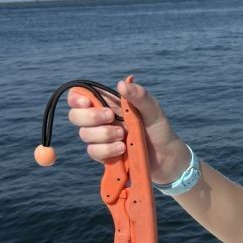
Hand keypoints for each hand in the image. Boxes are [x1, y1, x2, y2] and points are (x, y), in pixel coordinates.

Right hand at [67, 79, 186, 182]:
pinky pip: (93, 152)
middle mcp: (101, 120)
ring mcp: (101, 138)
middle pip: (75, 116)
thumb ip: (139, 96)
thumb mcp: (153, 110)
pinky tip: (122, 150)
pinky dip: (107, 150)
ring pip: (84, 135)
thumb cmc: (159, 130)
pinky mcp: (104, 155)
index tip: (86, 102)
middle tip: (111, 117)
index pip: (80, 96)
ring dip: (103, 135)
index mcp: (109, 104)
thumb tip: (121, 84)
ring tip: (124, 137)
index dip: (76, 98)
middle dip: (90, 117)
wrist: (167, 159)